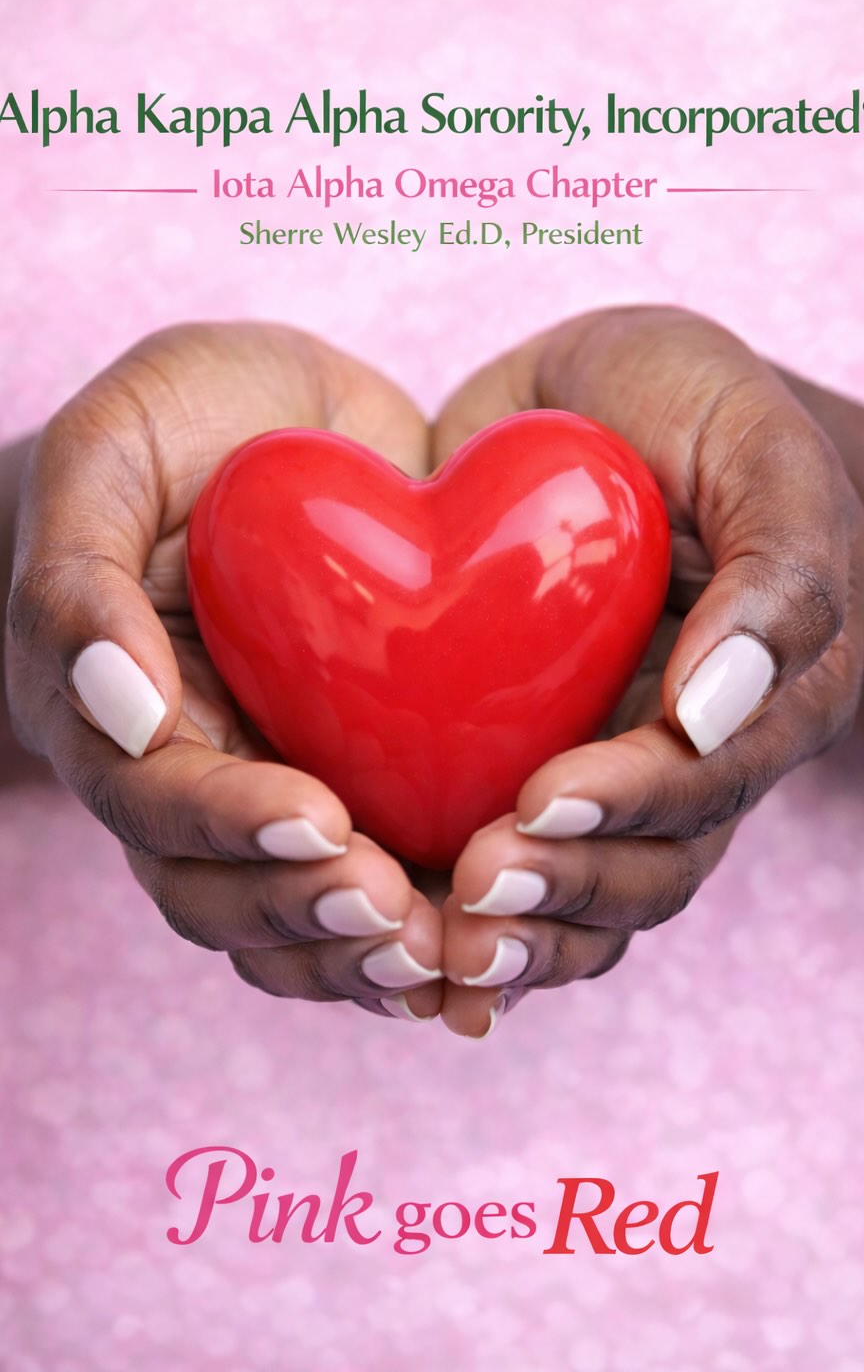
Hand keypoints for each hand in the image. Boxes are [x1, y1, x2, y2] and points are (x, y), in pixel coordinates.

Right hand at [5, 323, 444, 1021]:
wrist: (277, 430)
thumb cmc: (170, 430)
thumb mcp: (108, 454)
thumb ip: (81, 575)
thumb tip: (120, 710)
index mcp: (109, 710)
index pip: (153, 799)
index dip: (229, 827)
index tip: (320, 821)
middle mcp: (188, 773)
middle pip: (217, 896)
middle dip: (304, 916)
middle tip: (398, 914)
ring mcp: (271, 789)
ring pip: (293, 923)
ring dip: (364, 956)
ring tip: (449, 956)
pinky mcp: (361, 785)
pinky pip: (378, 888)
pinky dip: (429, 931)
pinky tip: (497, 947)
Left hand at [432, 307, 863, 1037]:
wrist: (600, 407)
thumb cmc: (693, 408)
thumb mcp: (751, 447)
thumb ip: (777, 567)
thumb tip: (716, 711)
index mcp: (768, 692)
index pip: (711, 780)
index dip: (632, 803)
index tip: (538, 798)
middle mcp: (696, 758)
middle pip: (652, 868)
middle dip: (567, 889)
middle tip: (475, 886)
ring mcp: (614, 774)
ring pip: (588, 899)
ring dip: (521, 938)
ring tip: (437, 950)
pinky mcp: (528, 771)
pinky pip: (519, 874)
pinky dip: (472, 928)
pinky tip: (414, 964)